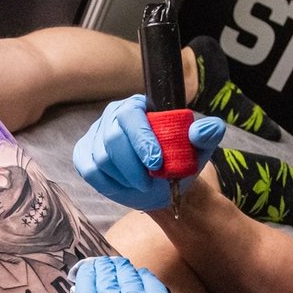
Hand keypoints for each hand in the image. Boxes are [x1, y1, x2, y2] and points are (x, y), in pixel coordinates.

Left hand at [65, 256, 176, 292]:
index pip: (150, 281)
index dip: (140, 277)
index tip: (134, 276)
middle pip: (126, 275)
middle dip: (120, 270)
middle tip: (114, 268)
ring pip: (105, 276)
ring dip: (103, 269)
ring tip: (100, 267)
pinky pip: (84, 286)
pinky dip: (85, 275)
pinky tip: (85, 272)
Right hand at [72, 95, 225, 210]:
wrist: (164, 184)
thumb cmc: (179, 161)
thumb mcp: (199, 148)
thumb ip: (207, 134)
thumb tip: (200, 130)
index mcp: (138, 106)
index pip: (131, 116)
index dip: (141, 140)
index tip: (157, 164)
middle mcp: (113, 115)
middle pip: (112, 138)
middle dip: (132, 166)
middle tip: (149, 182)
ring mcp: (95, 135)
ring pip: (101, 158)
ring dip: (124, 178)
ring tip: (142, 184)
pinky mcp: (84, 155)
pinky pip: (89, 171)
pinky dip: (108, 184)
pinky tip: (125, 186)